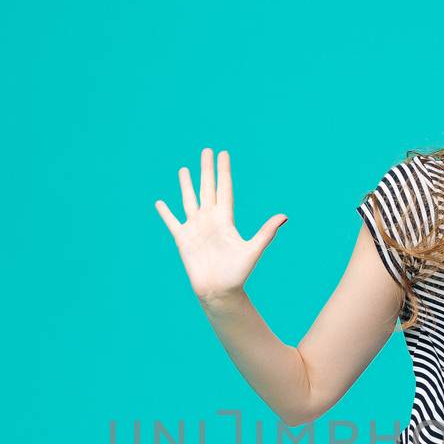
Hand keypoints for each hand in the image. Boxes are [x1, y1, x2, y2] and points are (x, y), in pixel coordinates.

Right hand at [155, 148, 287, 304]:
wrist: (219, 292)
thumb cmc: (237, 274)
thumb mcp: (253, 251)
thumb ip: (266, 232)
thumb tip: (284, 216)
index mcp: (226, 220)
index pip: (224, 189)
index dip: (223, 171)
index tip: (223, 154)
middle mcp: (210, 220)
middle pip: (207, 188)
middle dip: (206, 170)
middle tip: (206, 150)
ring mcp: (195, 229)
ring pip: (189, 200)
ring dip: (186, 185)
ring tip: (184, 169)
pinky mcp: (183, 240)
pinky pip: (172, 222)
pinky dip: (165, 212)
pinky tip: (160, 202)